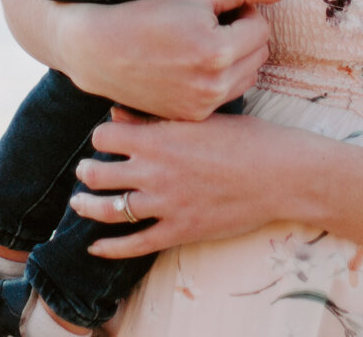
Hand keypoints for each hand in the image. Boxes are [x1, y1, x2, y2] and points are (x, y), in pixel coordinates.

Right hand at [47, 0, 289, 120]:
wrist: (101, 52)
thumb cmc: (149, 15)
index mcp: (217, 51)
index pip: (262, 28)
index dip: (244, 12)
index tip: (217, 8)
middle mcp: (213, 84)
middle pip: (261, 54)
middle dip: (245, 35)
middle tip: (212, 23)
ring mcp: (203, 105)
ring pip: (249, 75)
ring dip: (238, 57)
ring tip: (204, 43)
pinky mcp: (193, 116)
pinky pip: (229, 93)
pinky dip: (222, 77)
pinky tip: (194, 64)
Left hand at [70, 109, 321, 257]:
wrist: (282, 174)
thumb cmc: (248, 138)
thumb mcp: (202, 118)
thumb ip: (156, 119)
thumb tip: (118, 114)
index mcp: (160, 138)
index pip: (104, 136)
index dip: (101, 137)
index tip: (106, 139)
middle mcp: (155, 171)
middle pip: (97, 174)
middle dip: (87, 172)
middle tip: (86, 171)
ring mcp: (166, 204)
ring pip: (109, 210)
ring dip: (88, 206)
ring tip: (81, 203)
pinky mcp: (179, 230)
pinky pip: (135, 245)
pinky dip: (110, 248)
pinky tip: (95, 247)